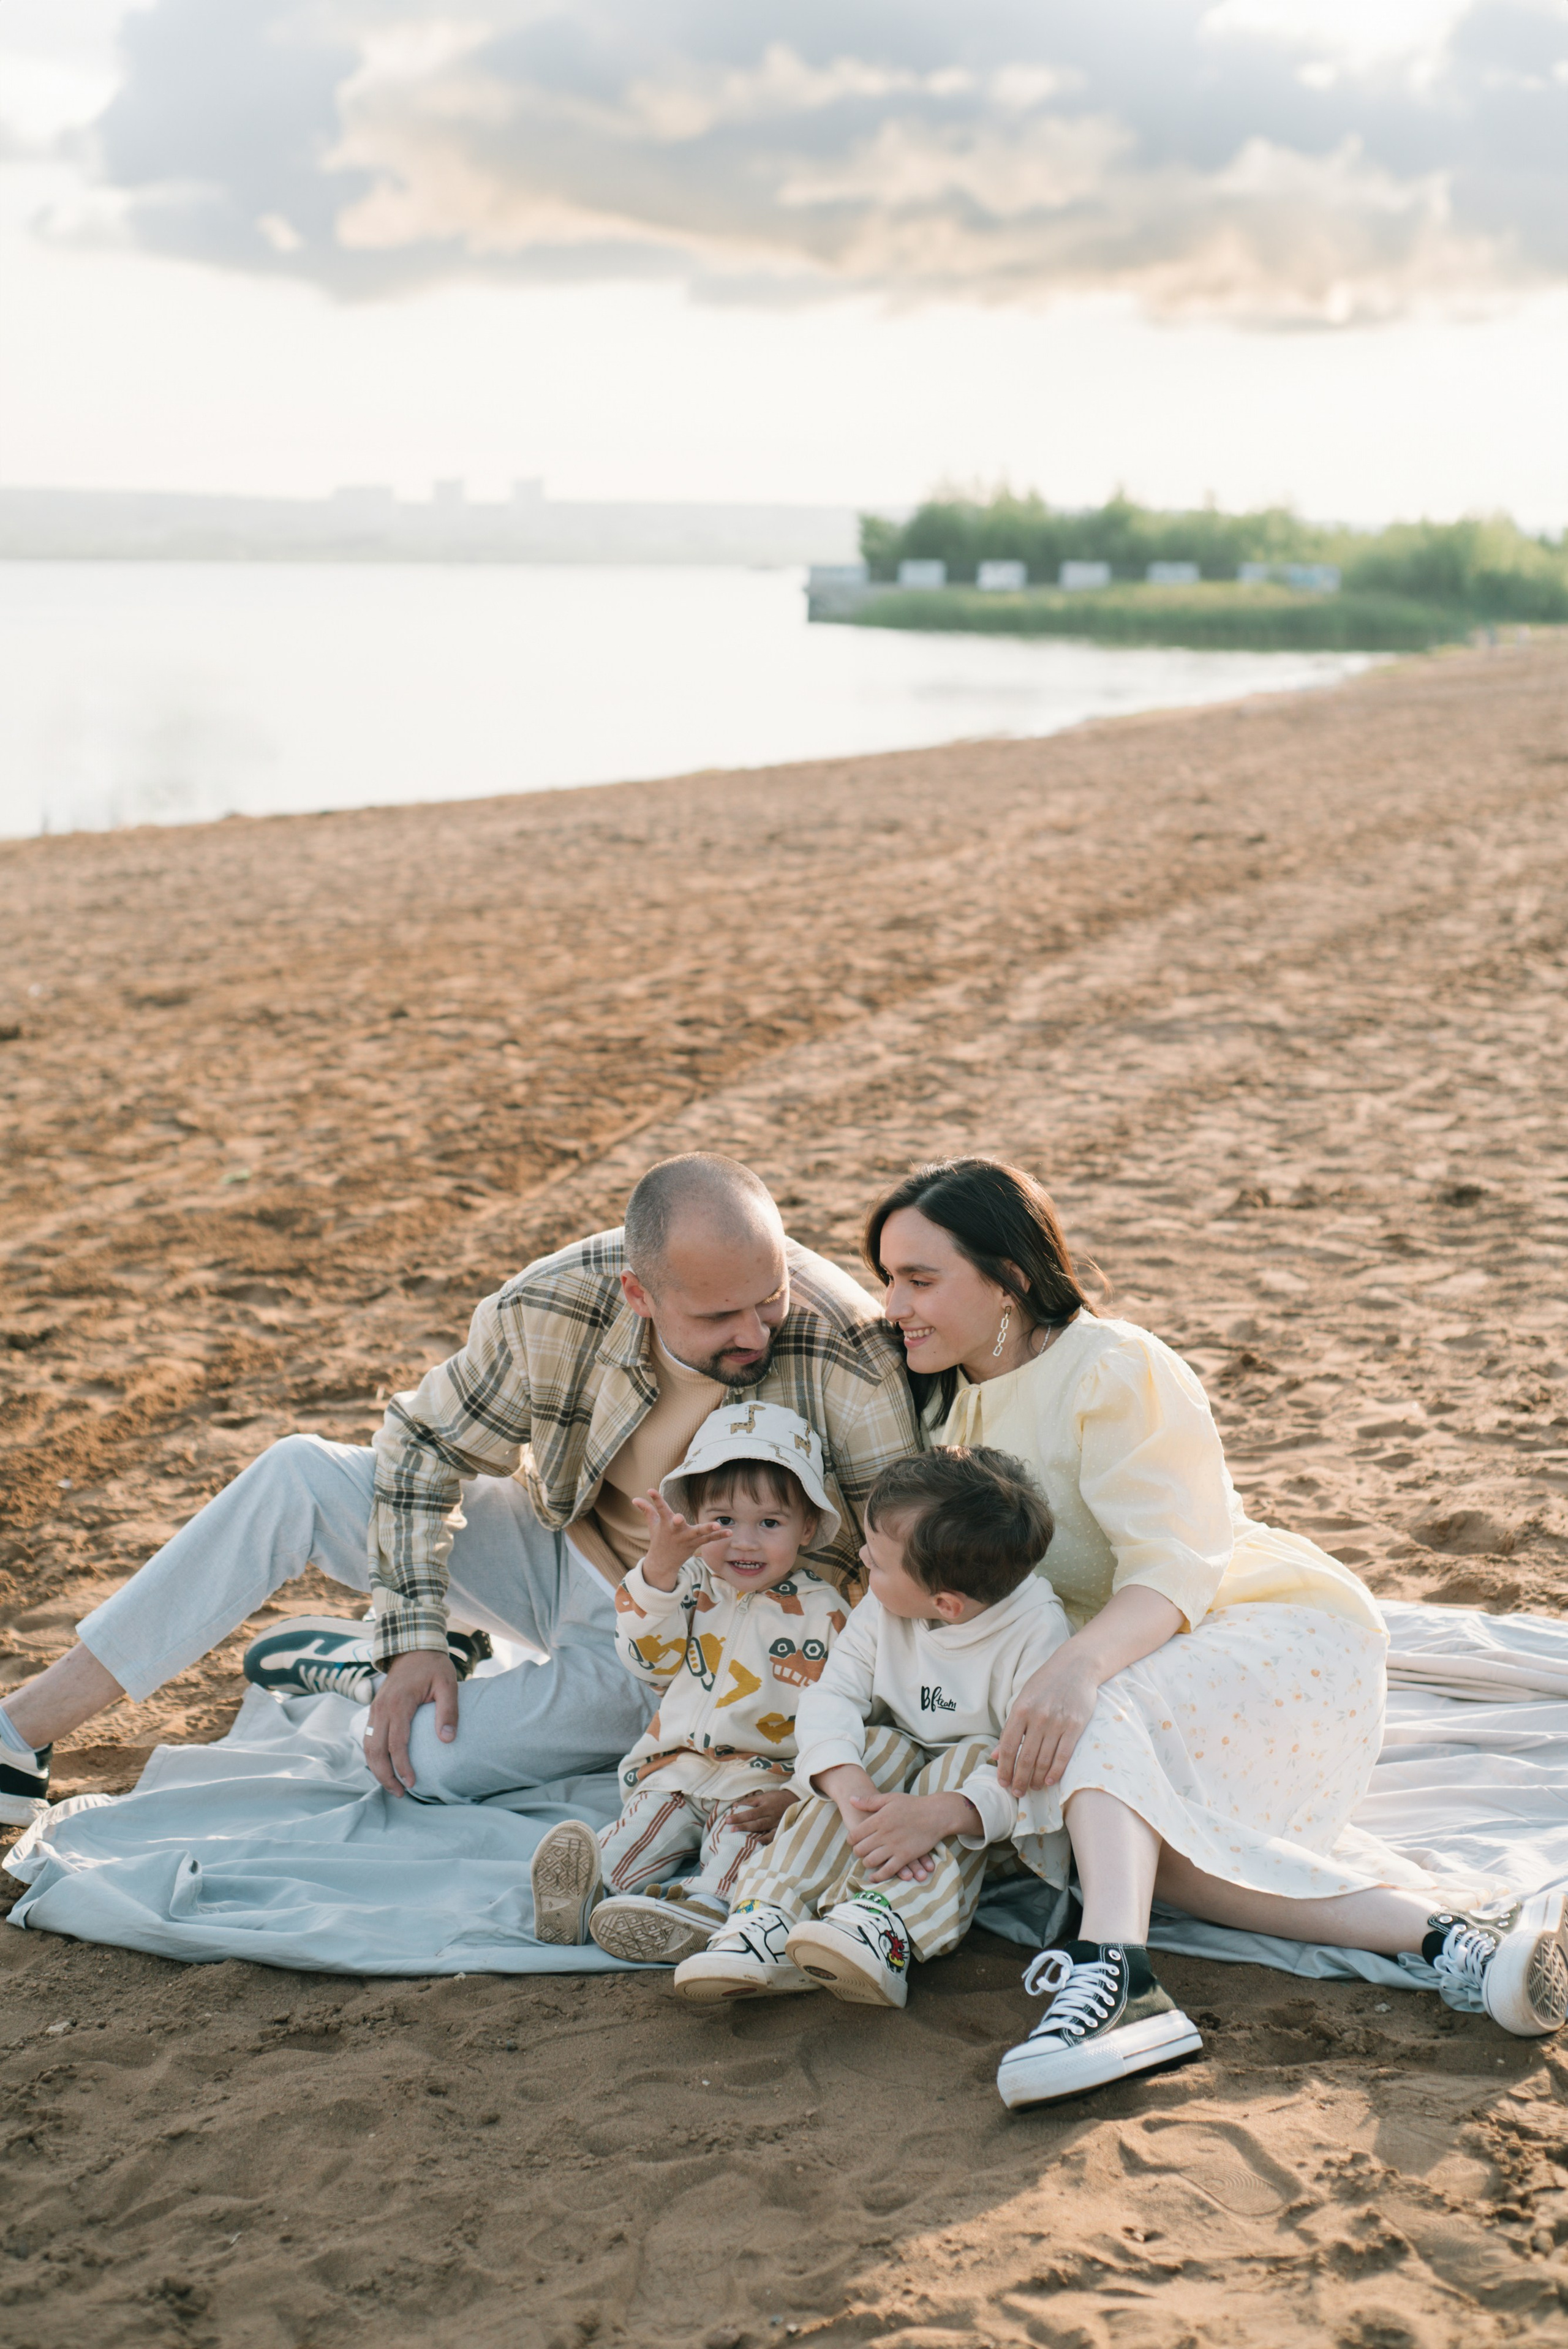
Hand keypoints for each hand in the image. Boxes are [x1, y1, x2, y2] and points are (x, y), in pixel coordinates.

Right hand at [364, 1649, 459, 1794]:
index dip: (402, 1766)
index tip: (412, 1783)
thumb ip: (448, 1711)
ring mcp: (375, 1709)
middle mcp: (381, 1708)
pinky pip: (368, 1738)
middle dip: (385, 1775)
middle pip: (375, 1750)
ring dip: (376, 1769)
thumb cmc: (433, 1666)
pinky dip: (373, 1756)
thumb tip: (447, 1740)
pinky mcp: (374, 1710)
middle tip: (400, 1794)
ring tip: (392, 1786)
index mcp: (399, 1704)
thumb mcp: (448, 1684)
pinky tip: (384, 1768)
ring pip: (367, 1746)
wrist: (413, 1646)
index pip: (396, 1744)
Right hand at [630, 1489, 730, 1590]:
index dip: (655, 1499)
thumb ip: (647, 1510)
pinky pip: (709, 1540)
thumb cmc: (659, 1538)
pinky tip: (729, 1532)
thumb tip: (634, 1499)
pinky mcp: (696, 1544)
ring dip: (708, 1529)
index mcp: (665, 1524)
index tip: (650, 1490)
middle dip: (678, 1522)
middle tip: (678, 1518)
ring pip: (698, 1533)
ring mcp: (687, 1538)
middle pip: (678, 1525)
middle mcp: (676, 1531)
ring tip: (717, 1525)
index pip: (659, 1508)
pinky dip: (719, 1536)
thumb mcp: (653, 1524)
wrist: (663, 1562)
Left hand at [725, 1786, 795, 1841]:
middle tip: (731, 1829)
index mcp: (766, 1806)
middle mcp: (771, 1816)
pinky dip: (767, 1840)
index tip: (727, 1820)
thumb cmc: (777, 1798)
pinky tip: (759, 1845)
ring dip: (753, 1835)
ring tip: (742, 1840)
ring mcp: (777, 1823)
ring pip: (764, 1830)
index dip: (739, 1816)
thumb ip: (750, 1801)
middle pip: (756, 1822)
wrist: (796, 1799)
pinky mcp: (781, 1829)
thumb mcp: (764, 1796)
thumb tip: (735, 1805)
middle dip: (743, 1826)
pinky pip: (774, 1836)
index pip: (750, 1812)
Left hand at [841, 1789, 978, 1883]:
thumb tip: (851, 1800)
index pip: (855, 1835)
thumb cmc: (913, 1804)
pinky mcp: (905, 1856)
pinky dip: (878, 1876)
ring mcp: (894, 1846)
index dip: (851, 1840)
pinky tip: (875, 1876)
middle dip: (858, 1852)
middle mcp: (884, 1834)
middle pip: (860, 1849)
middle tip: (861, 1851)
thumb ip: (869, 1801)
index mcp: (878, 1819)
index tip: (854, 1841)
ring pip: (871, 1861)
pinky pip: (887, 1871)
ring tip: (869, 1860)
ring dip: (867, 1863)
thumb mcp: (890, 1798)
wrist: (936, 1814)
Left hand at [993, 1647, 1103, 1793]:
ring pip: (1044, 1760)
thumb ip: (1010, 1728)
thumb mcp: (1022, 1700)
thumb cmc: (1045, 1684)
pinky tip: (1050, 1781)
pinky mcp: (1075, 1726)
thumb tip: (995, 1755)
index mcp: (1020, 1710)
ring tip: (1033, 1788)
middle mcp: (1038, 1717)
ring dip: (1037, 1779)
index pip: (1007, 1746)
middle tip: (1017, 1792)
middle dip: (1020, 1779)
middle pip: (1025, 1757)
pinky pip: (1063, 1755)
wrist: (1075, 1667)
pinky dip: (1055, 1772)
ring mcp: (1058, 1722)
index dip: (1004, 1768)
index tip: (1002, 1782)